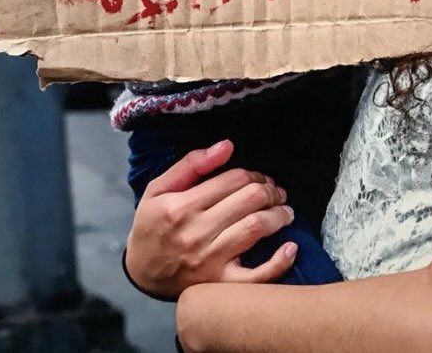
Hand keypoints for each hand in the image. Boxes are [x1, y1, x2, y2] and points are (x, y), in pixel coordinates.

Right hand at [125, 140, 296, 298]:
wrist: (140, 272)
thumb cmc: (152, 225)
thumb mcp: (159, 188)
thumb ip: (192, 164)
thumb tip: (227, 146)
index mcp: (182, 206)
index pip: (232, 180)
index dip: (252, 174)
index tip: (258, 177)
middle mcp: (196, 233)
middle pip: (249, 201)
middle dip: (269, 190)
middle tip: (275, 191)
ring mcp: (210, 261)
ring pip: (256, 229)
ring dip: (279, 215)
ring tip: (285, 210)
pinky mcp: (219, 285)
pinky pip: (256, 277)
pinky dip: (279, 262)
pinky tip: (291, 247)